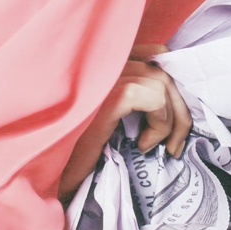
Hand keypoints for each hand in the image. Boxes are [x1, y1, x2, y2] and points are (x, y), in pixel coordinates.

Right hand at [59, 44, 192, 196]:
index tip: (174, 121)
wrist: (51, 176)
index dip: (172, 86)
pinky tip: (142, 144)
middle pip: (162, 71)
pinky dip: (159, 123)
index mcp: (101, 63)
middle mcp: (101, 63)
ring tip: (155, 146)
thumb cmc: (76, 151)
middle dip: (179, 109)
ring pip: (161, 83)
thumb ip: (133, 98)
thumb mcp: (110, 120)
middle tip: (176, 144)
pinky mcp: (106, 99)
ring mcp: (102, 78)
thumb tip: (173, 97)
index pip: (154, 54)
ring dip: (171, 120)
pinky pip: (153, 98)